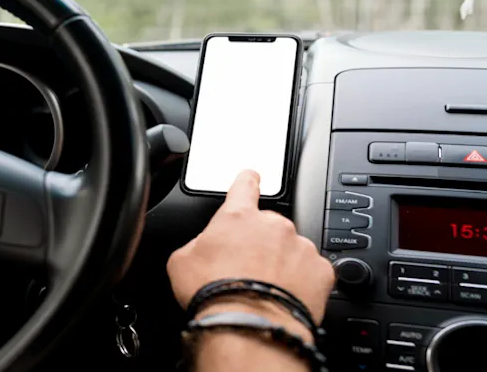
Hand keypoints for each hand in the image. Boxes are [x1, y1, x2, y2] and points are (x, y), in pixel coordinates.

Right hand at [167, 170, 334, 337]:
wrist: (247, 326)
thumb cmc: (213, 294)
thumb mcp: (182, 261)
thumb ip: (197, 244)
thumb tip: (203, 248)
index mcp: (238, 217)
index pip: (244, 186)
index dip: (247, 180)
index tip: (252, 177)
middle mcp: (273, 225)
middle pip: (269, 227)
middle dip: (260, 244)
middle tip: (246, 271)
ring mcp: (300, 247)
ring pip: (291, 250)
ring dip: (281, 264)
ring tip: (265, 291)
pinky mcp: (321, 271)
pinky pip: (311, 272)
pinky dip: (301, 283)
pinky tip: (284, 298)